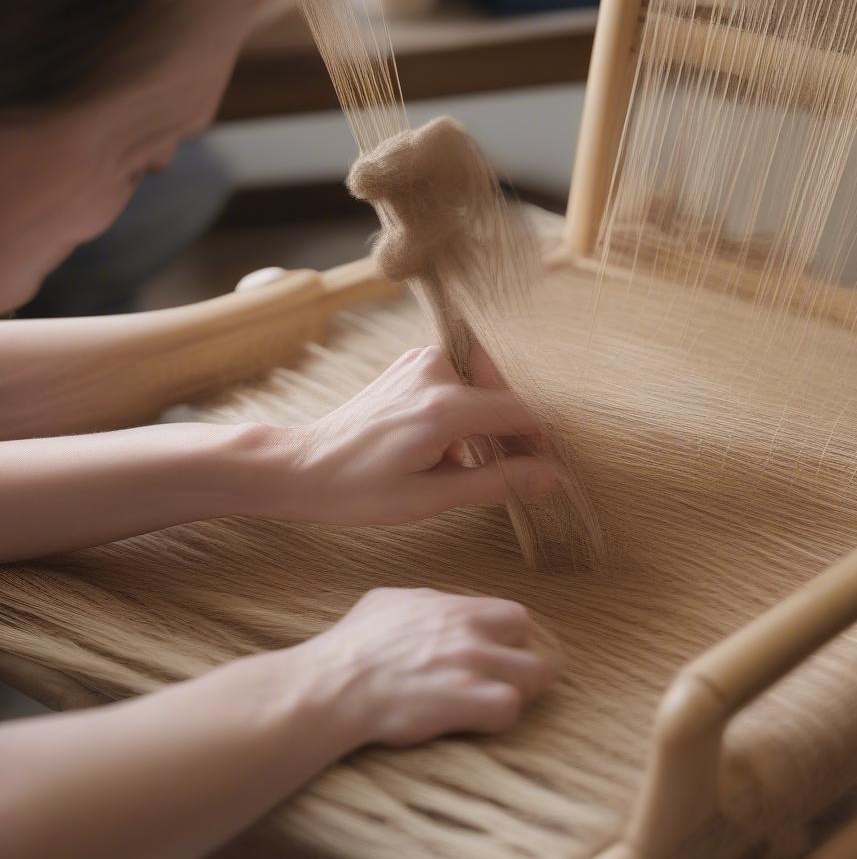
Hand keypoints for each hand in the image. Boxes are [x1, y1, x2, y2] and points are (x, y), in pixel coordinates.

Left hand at [261, 345, 558, 525]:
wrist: (302, 466)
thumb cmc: (359, 490)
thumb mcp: (432, 498)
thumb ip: (497, 481)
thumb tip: (552, 478)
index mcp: (444, 407)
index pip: (521, 412)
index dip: (542, 442)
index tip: (551, 469)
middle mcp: (436, 371)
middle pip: (505, 394)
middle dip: (517, 432)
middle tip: (517, 471)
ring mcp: (422, 361)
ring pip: (484, 387)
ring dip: (490, 422)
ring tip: (475, 464)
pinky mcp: (412, 363)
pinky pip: (460, 382)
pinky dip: (467, 411)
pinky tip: (452, 446)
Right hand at [294, 587, 559, 747]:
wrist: (333, 684)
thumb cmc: (352, 644)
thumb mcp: (387, 602)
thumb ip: (423, 601)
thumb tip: (431, 604)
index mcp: (455, 607)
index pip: (515, 615)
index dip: (510, 639)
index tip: (497, 655)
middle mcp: (470, 631)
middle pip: (535, 643)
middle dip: (525, 664)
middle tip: (504, 684)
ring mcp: (472, 664)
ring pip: (535, 675)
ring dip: (520, 692)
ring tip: (495, 704)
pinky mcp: (466, 701)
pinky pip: (509, 707)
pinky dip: (498, 717)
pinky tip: (476, 722)